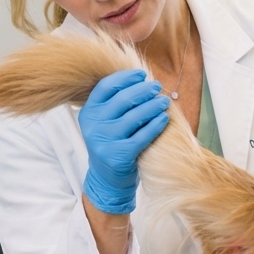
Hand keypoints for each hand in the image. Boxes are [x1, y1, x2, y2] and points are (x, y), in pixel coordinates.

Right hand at [78, 69, 168, 214]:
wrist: (107, 179)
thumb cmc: (112, 143)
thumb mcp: (106, 122)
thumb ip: (116, 103)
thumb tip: (141, 78)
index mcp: (88, 112)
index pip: (105, 87)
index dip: (124, 78)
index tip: (141, 74)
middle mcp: (93, 126)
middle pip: (122, 100)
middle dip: (143, 90)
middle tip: (157, 86)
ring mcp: (104, 141)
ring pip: (134, 117)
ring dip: (153, 106)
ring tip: (164, 101)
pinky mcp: (118, 156)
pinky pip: (141, 136)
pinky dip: (155, 126)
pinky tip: (164, 119)